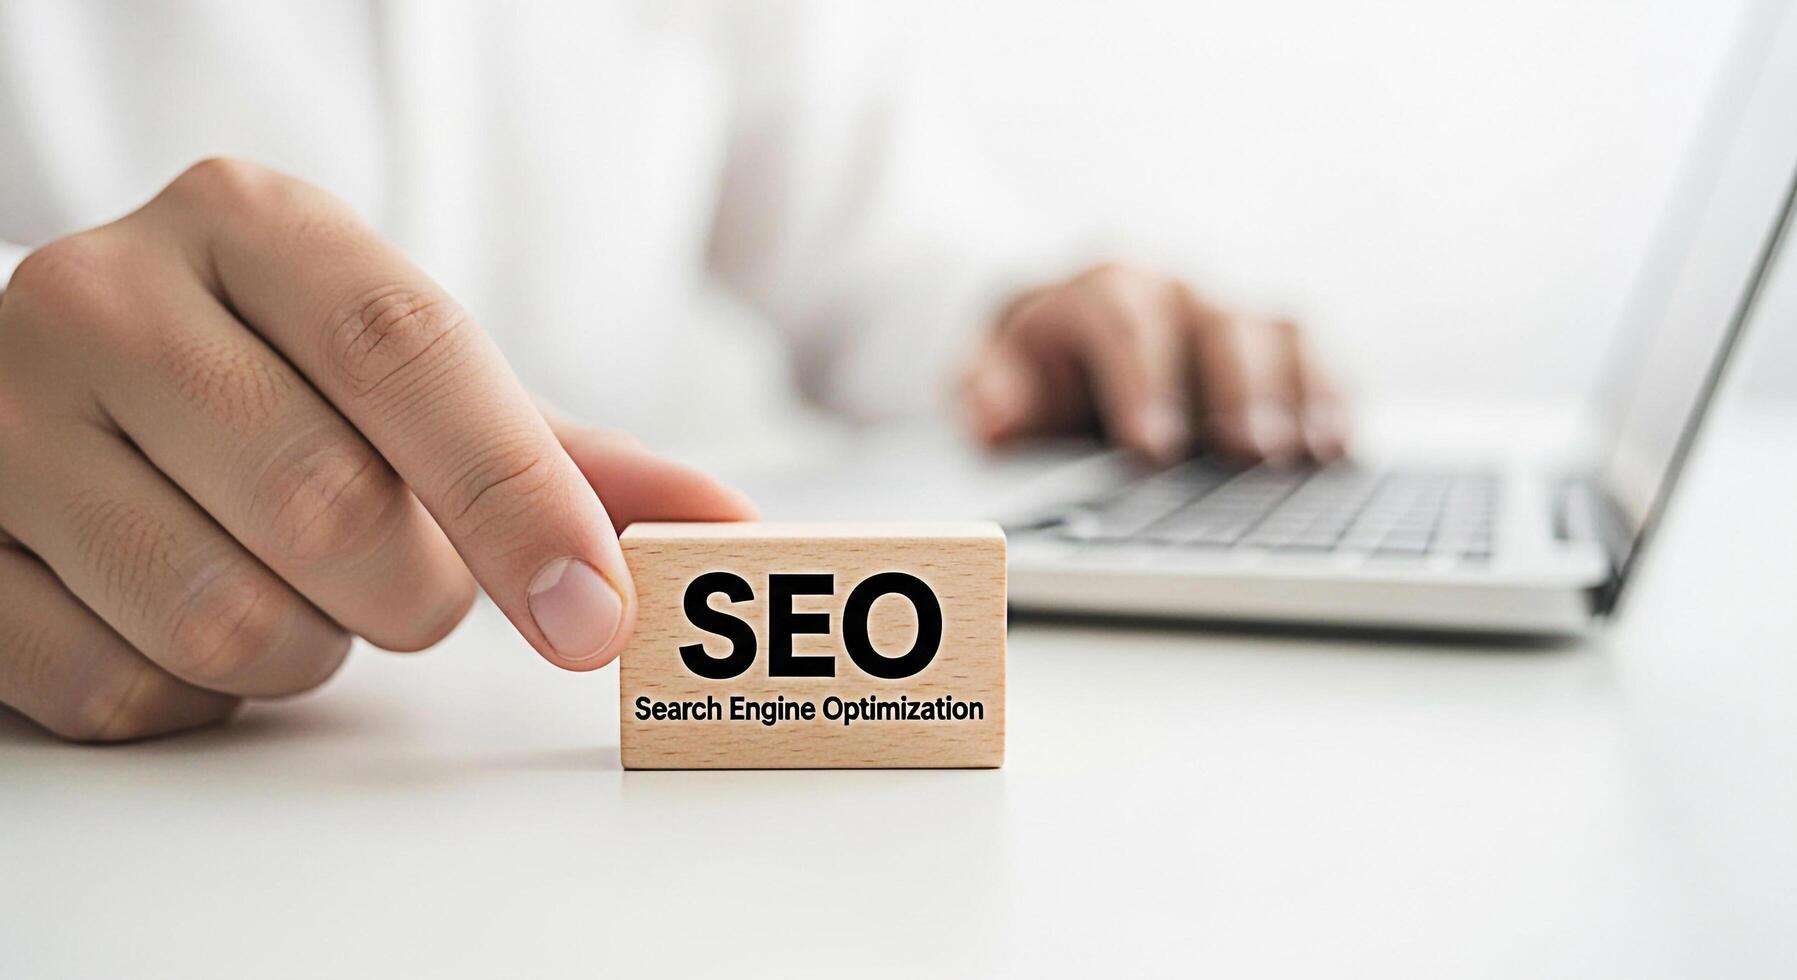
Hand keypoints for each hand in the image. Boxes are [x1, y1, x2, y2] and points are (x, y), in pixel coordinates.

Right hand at [0, 159, 754, 741]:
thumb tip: (722, 526)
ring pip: (224, 619)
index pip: (411, 355)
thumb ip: (563, 457)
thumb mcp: (413, 388)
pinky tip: (182, 617)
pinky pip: (119, 690)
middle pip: (328, 507)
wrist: (70, 383)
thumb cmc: (278, 384)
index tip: (596, 614)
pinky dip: (192, 695)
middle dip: (409, 590)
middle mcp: (106, 296)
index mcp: (255, 227)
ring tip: (281, 583)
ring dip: (302, 648)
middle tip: (398, 577)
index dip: (518, 499)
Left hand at [962, 263, 1347, 463]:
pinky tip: (1339, 450)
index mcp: (1101, 286)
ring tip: (1309, 455)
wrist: (1059, 329)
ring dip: (1299, 392)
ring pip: (1279, 330)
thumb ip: (985, 389)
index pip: (1124, 319)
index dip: (1142, 382)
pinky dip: (1333, 399)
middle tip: (1247, 452)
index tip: (1153, 448)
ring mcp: (1229, 308)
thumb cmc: (1027, 361)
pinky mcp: (1271, 340)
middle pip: (1217, 321)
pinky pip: (1316, 356)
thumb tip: (996, 414)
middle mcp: (1175, 286)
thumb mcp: (987, 370)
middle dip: (1236, 387)